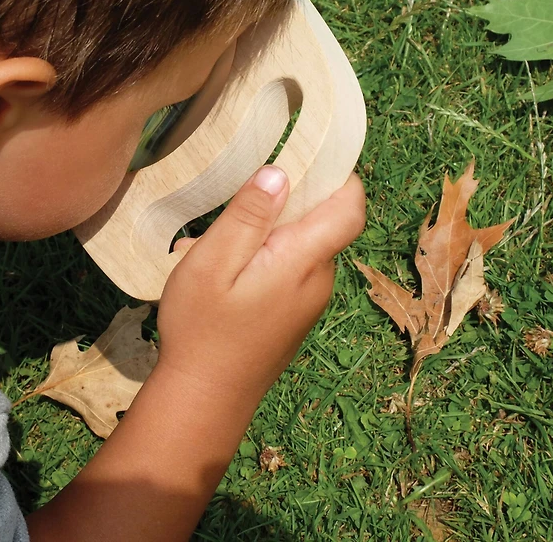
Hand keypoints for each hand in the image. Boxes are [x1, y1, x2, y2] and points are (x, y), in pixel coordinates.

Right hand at [155, 166, 365, 404]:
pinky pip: (291, 269)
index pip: (350, 208)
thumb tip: (281, 173)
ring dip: (268, 233)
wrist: (204, 400)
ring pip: (301, 245)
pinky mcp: (296, 314)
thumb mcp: (213, 263)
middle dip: (286, 204)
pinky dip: (265, 257)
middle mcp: (319, 279)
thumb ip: (249, 216)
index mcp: (304, 260)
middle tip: (235, 209)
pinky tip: (225, 272)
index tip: (311, 151)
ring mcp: (309, 301)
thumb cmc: (203, 328)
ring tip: (217, 247)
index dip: (341, 175)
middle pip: (323, 222)